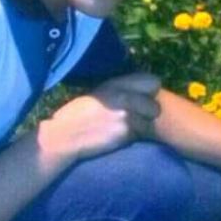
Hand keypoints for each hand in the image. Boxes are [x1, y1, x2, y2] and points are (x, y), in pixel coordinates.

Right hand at [39, 72, 161, 161]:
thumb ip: (119, 90)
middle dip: (149, 114)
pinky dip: (132, 138)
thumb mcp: (97, 93)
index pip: (153, 82)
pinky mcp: (125, 134)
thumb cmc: (78, 114)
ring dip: (141, 127)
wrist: (65, 135)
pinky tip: (118, 137)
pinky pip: (139, 136)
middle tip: (139, 119)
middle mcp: (124, 97)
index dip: (150, 92)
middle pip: (155, 106)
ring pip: (149, 123)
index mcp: (117, 84)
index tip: (145, 98)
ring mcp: (126, 116)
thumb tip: (139, 92)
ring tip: (125, 129)